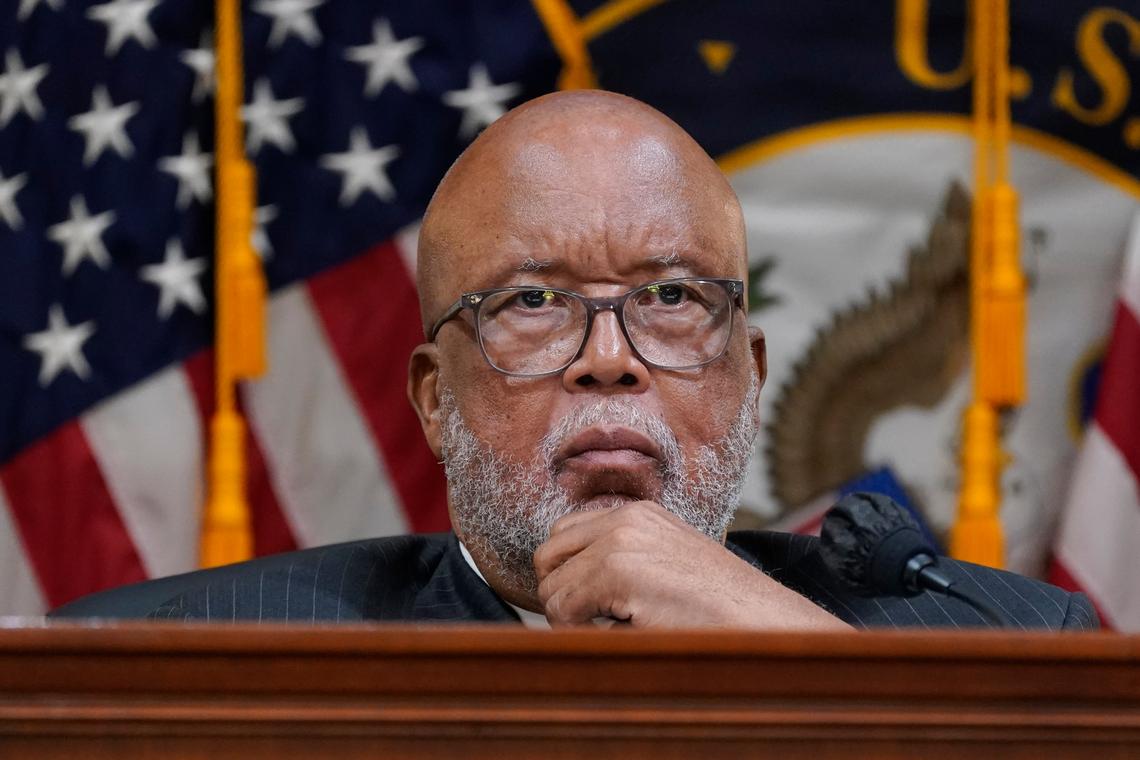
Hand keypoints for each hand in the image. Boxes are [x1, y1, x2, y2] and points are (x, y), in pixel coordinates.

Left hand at [532, 500, 851, 629]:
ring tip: (615, 631)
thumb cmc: (721, 609)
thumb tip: (568, 588)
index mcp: (638, 514)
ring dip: (571, 618)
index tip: (590, 607)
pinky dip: (580, 632)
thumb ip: (624, 563)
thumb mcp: (668, 567)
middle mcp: (626, 518)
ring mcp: (620, 540)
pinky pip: (563, 608)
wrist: (762, 621)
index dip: (568, 576)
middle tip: (593, 624)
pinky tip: (622, 635)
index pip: (565, 535)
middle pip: (547, 554)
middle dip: (560, 593)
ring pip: (551, 586)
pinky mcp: (618, 568)